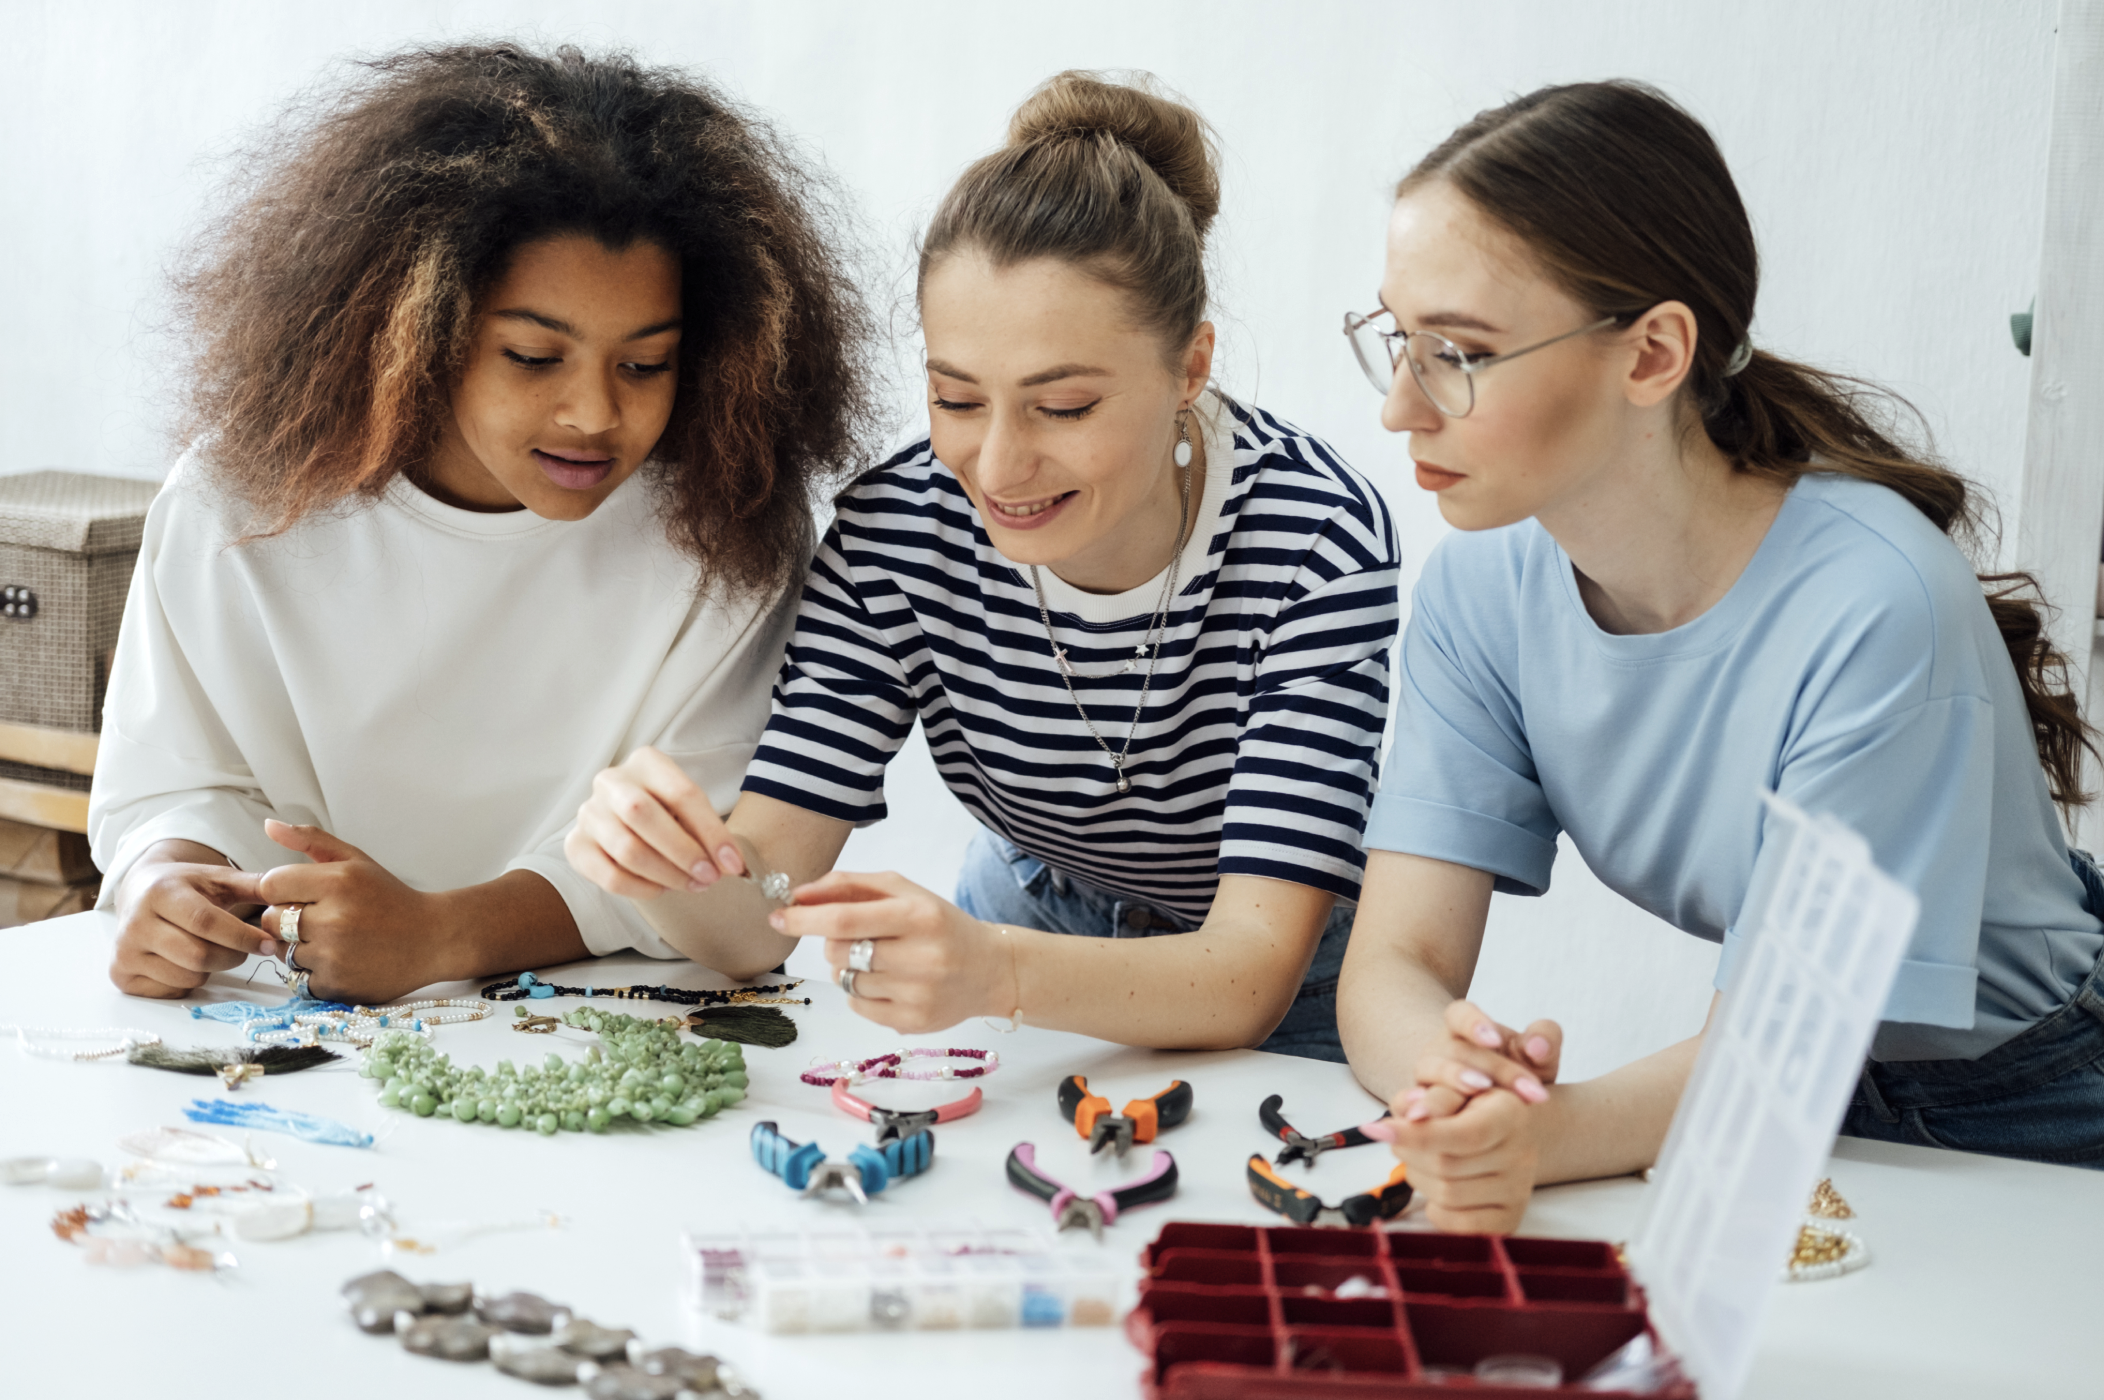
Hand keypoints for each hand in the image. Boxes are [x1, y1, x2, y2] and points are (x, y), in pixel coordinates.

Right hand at [109, 842, 268, 996]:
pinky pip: (172, 991)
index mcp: (160, 893)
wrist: (138, 891)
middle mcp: (134, 923)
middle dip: (232, 956)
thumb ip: (254, 885)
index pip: (206, 923)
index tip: (268, 943)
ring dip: (212, 969)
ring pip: (187, 977)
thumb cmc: (187, 886)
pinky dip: (190, 981)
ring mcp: (124, 952)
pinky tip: (187, 961)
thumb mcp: (219, 878)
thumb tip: (290, 893)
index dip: (242, 936)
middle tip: (245, 949)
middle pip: (198, 956)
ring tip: (210, 948)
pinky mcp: (121, 975)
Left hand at [255, 820, 449, 1002]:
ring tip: (334, 941)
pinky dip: (314, 972)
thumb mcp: (357, 861)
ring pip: (282, 951)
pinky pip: (298, 978)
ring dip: (300, 947)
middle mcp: (333, 918)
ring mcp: (333, 955)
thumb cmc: (391, 899)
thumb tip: (270, 825)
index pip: (270, 884)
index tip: (304, 894)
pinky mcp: (335, 984)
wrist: (434, 939)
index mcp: (337, 881)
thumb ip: (311, 840)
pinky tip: (341, 961)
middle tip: (321, 919)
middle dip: (287, 918)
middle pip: (270, 920)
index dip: (282, 890)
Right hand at [566, 746, 743, 897]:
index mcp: (646, 762)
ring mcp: (588, 812)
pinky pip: (609, 875)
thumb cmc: (667, 813)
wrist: (627, 820)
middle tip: (710, 877)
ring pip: (627, 849)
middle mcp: (611, 781)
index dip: (711, 832)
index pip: (682, 793)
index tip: (733, 863)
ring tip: (692, 885)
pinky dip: (641, 888)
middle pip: (643, 814)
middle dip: (684, 852)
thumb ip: (707, 831)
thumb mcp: (689, 810)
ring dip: (667, 874)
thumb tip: (731, 865)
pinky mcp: (576, 845)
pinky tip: (661, 889)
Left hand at [772, 871, 1016, 1034]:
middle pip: (840, 952)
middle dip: (832, 943)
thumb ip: (850, 886)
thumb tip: (799, 895)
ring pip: (846, 981)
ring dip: (849, 969)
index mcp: (918, 916)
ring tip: (882, 961)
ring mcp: (918, 994)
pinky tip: (891, 983)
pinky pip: (858, 1007)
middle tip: (857, 938)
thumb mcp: (904, 892)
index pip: (845, 919)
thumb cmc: (939, 924)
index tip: (777, 916)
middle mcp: (922, 957)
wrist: (990, 969)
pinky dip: (862, 993)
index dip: (804, 919)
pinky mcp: (914, 1023)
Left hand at [1369, 1087, 1541, 1234]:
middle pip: (1446, 1165)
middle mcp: (1521, 1154)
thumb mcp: (1454, 1086)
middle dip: (1409, 1152)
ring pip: (1446, 1195)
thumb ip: (1435, 1095)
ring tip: (1421, 1159)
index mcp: (1510, 1114)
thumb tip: (1412, 1114)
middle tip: (1399, 1138)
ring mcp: (1518, 1191)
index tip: (1377, 1129)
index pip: (1463, 1134)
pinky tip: (1437, 1187)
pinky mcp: (1508, 1220)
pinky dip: (1436, 1208)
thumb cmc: (1470, 1106)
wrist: (1504, 1133)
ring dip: (1418, 1177)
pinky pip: (1457, 1224)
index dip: (1416, 1134)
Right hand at [1400, 999, 1561, 1122]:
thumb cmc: (1517, 1072)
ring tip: (1481, 1092)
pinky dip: (1415, 1105)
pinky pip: (1411, 1101)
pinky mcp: (1416, 1103)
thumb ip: (1544, 1042)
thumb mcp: (1537, 1057)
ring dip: (1454, 1083)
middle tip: (1517, 1089)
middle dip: (1490, 1069)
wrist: (1494, 1106)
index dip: (1474, 1024)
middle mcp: (1439, 1048)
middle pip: (1456, 1051)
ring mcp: (1425, 1075)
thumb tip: (1538, 1046)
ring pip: (1431, 1073)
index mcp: (1462, 1027)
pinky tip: (1425, 1117)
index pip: (1460, 1015)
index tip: (1495, 1040)